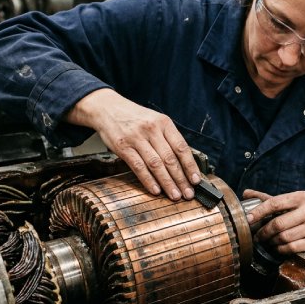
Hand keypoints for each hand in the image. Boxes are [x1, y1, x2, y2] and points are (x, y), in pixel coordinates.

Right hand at [67, 88, 200, 199]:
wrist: (108, 108)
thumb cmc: (135, 118)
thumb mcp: (155, 121)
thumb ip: (168, 138)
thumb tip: (184, 163)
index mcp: (164, 123)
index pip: (182, 147)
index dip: (190, 166)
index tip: (196, 180)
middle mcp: (152, 129)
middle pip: (170, 158)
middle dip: (181, 179)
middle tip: (188, 194)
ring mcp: (136, 138)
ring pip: (156, 164)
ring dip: (167, 183)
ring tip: (175, 195)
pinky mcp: (123, 147)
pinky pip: (138, 167)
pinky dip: (148, 180)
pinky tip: (156, 190)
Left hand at [243, 189, 304, 254]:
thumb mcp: (291, 201)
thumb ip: (269, 198)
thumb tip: (246, 193)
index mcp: (301, 197)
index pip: (275, 203)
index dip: (259, 211)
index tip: (249, 219)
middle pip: (278, 224)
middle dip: (264, 232)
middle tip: (257, 236)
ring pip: (283, 238)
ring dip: (271, 241)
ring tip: (267, 241)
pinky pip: (291, 248)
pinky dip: (280, 249)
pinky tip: (277, 247)